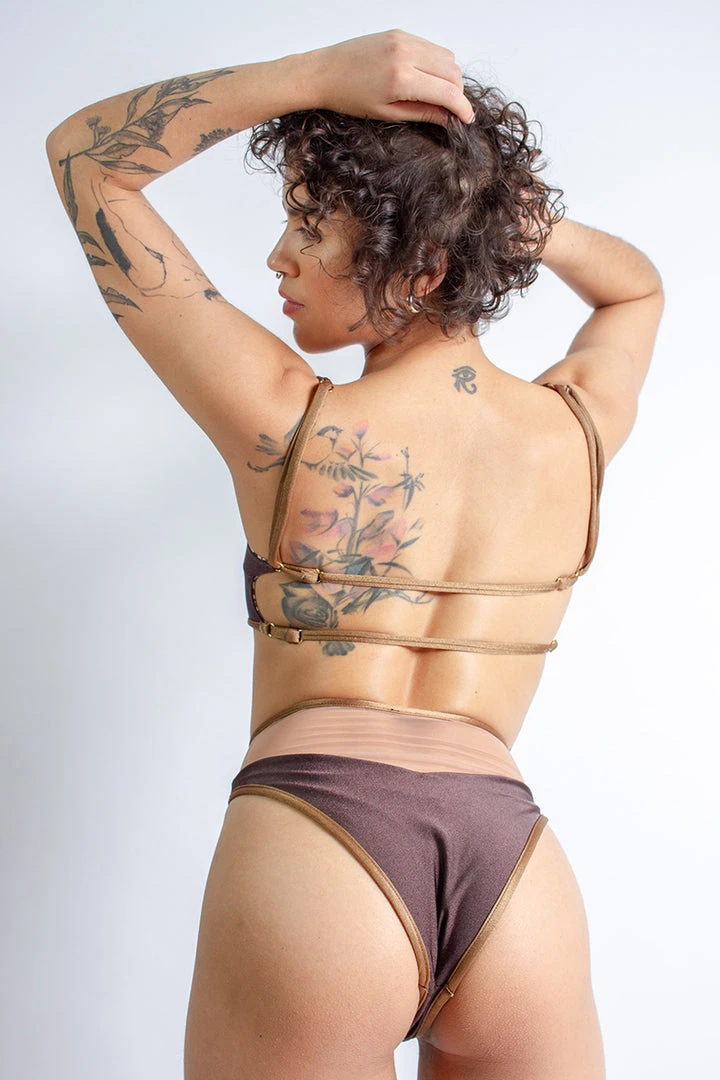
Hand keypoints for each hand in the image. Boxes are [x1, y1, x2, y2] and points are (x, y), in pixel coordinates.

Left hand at [309, 29, 474, 126]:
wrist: (324, 72)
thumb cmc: (349, 97)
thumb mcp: (387, 113)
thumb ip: (423, 113)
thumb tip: (448, 118)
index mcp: (401, 78)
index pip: (447, 91)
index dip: (462, 107)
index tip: (467, 119)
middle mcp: (405, 53)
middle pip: (452, 71)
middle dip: (457, 92)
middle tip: (450, 110)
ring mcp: (403, 39)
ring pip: (446, 56)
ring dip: (449, 76)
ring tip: (437, 94)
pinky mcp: (400, 33)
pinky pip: (431, 46)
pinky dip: (436, 63)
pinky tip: (425, 78)